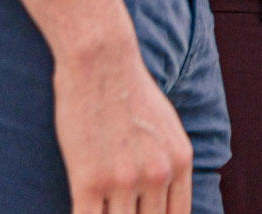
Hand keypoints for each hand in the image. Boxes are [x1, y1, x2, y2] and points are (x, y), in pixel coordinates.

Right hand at [52, 38, 192, 213]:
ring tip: (100, 211)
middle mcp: (158, 174)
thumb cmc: (129, 90)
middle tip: (118, 211)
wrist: (101, 62)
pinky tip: (81, 212)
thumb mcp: (166, 125)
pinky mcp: (88, 180)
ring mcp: (123, 180)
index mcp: (180, 162)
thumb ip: (169, 161)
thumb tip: (164, 190)